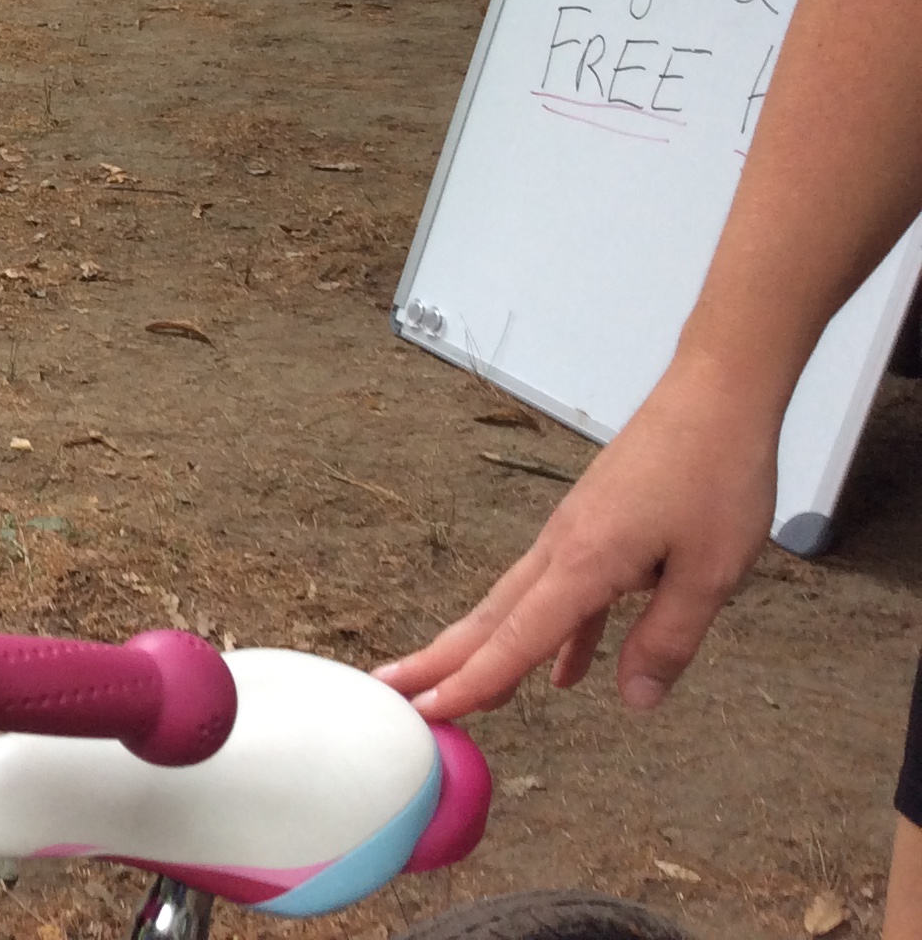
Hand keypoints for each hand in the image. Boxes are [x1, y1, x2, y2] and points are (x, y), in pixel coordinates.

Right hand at [373, 358, 777, 719]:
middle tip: (390, 692)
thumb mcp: (711, 572)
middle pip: (491, 617)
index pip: (518, 636)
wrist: (713, 396)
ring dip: (482, 648)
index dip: (475, 679)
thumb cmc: (715, 476)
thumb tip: (633, 703)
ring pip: (515, 605)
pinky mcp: (593, 529)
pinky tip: (561, 675)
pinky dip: (552, 636)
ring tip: (449, 687)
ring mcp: (573, 537)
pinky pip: (559, 594)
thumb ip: (666, 639)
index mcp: (584, 562)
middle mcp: (562, 549)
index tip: (429, 710)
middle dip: (441, 659)